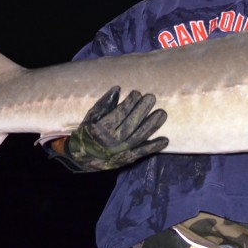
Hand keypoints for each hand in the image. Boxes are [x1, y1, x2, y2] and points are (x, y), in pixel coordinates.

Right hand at [50, 86, 168, 170]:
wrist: (82, 158)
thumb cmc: (87, 133)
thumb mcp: (91, 116)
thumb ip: (104, 103)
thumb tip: (117, 89)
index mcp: (101, 129)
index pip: (118, 114)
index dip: (129, 103)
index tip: (137, 93)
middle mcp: (111, 141)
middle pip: (130, 124)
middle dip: (142, 110)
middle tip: (151, 97)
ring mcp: (120, 151)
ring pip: (139, 137)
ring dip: (152, 125)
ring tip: (162, 113)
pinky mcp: (127, 159)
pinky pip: (141, 153)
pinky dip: (154, 147)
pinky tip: (165, 140)